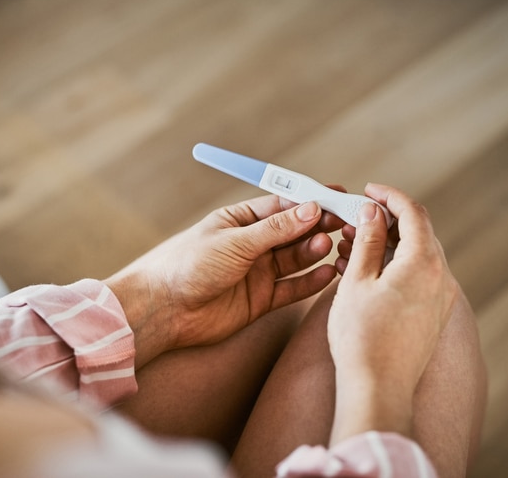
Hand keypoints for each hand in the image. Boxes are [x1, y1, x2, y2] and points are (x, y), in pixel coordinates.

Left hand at [105, 195, 342, 367]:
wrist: (164, 310)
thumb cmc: (188, 265)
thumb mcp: (234, 241)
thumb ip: (275, 229)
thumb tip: (310, 209)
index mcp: (240, 220)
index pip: (283, 205)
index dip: (310, 201)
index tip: (338, 198)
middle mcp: (251, 245)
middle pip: (294, 231)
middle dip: (319, 226)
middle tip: (343, 223)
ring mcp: (257, 272)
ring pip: (296, 259)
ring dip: (315, 251)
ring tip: (329, 246)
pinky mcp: (261, 300)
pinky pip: (292, 289)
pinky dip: (311, 282)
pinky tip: (328, 274)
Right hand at [328, 183, 458, 442]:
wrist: (378, 387)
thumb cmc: (362, 336)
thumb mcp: (356, 280)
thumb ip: (366, 241)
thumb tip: (370, 213)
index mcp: (423, 263)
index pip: (413, 213)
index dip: (389, 196)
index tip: (368, 190)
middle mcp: (440, 277)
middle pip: (417, 233)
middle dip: (384, 221)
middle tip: (352, 220)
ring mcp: (439, 298)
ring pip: (415, 256)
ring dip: (386, 245)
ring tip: (350, 246)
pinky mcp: (432, 314)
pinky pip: (416, 277)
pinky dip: (392, 266)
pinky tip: (364, 272)